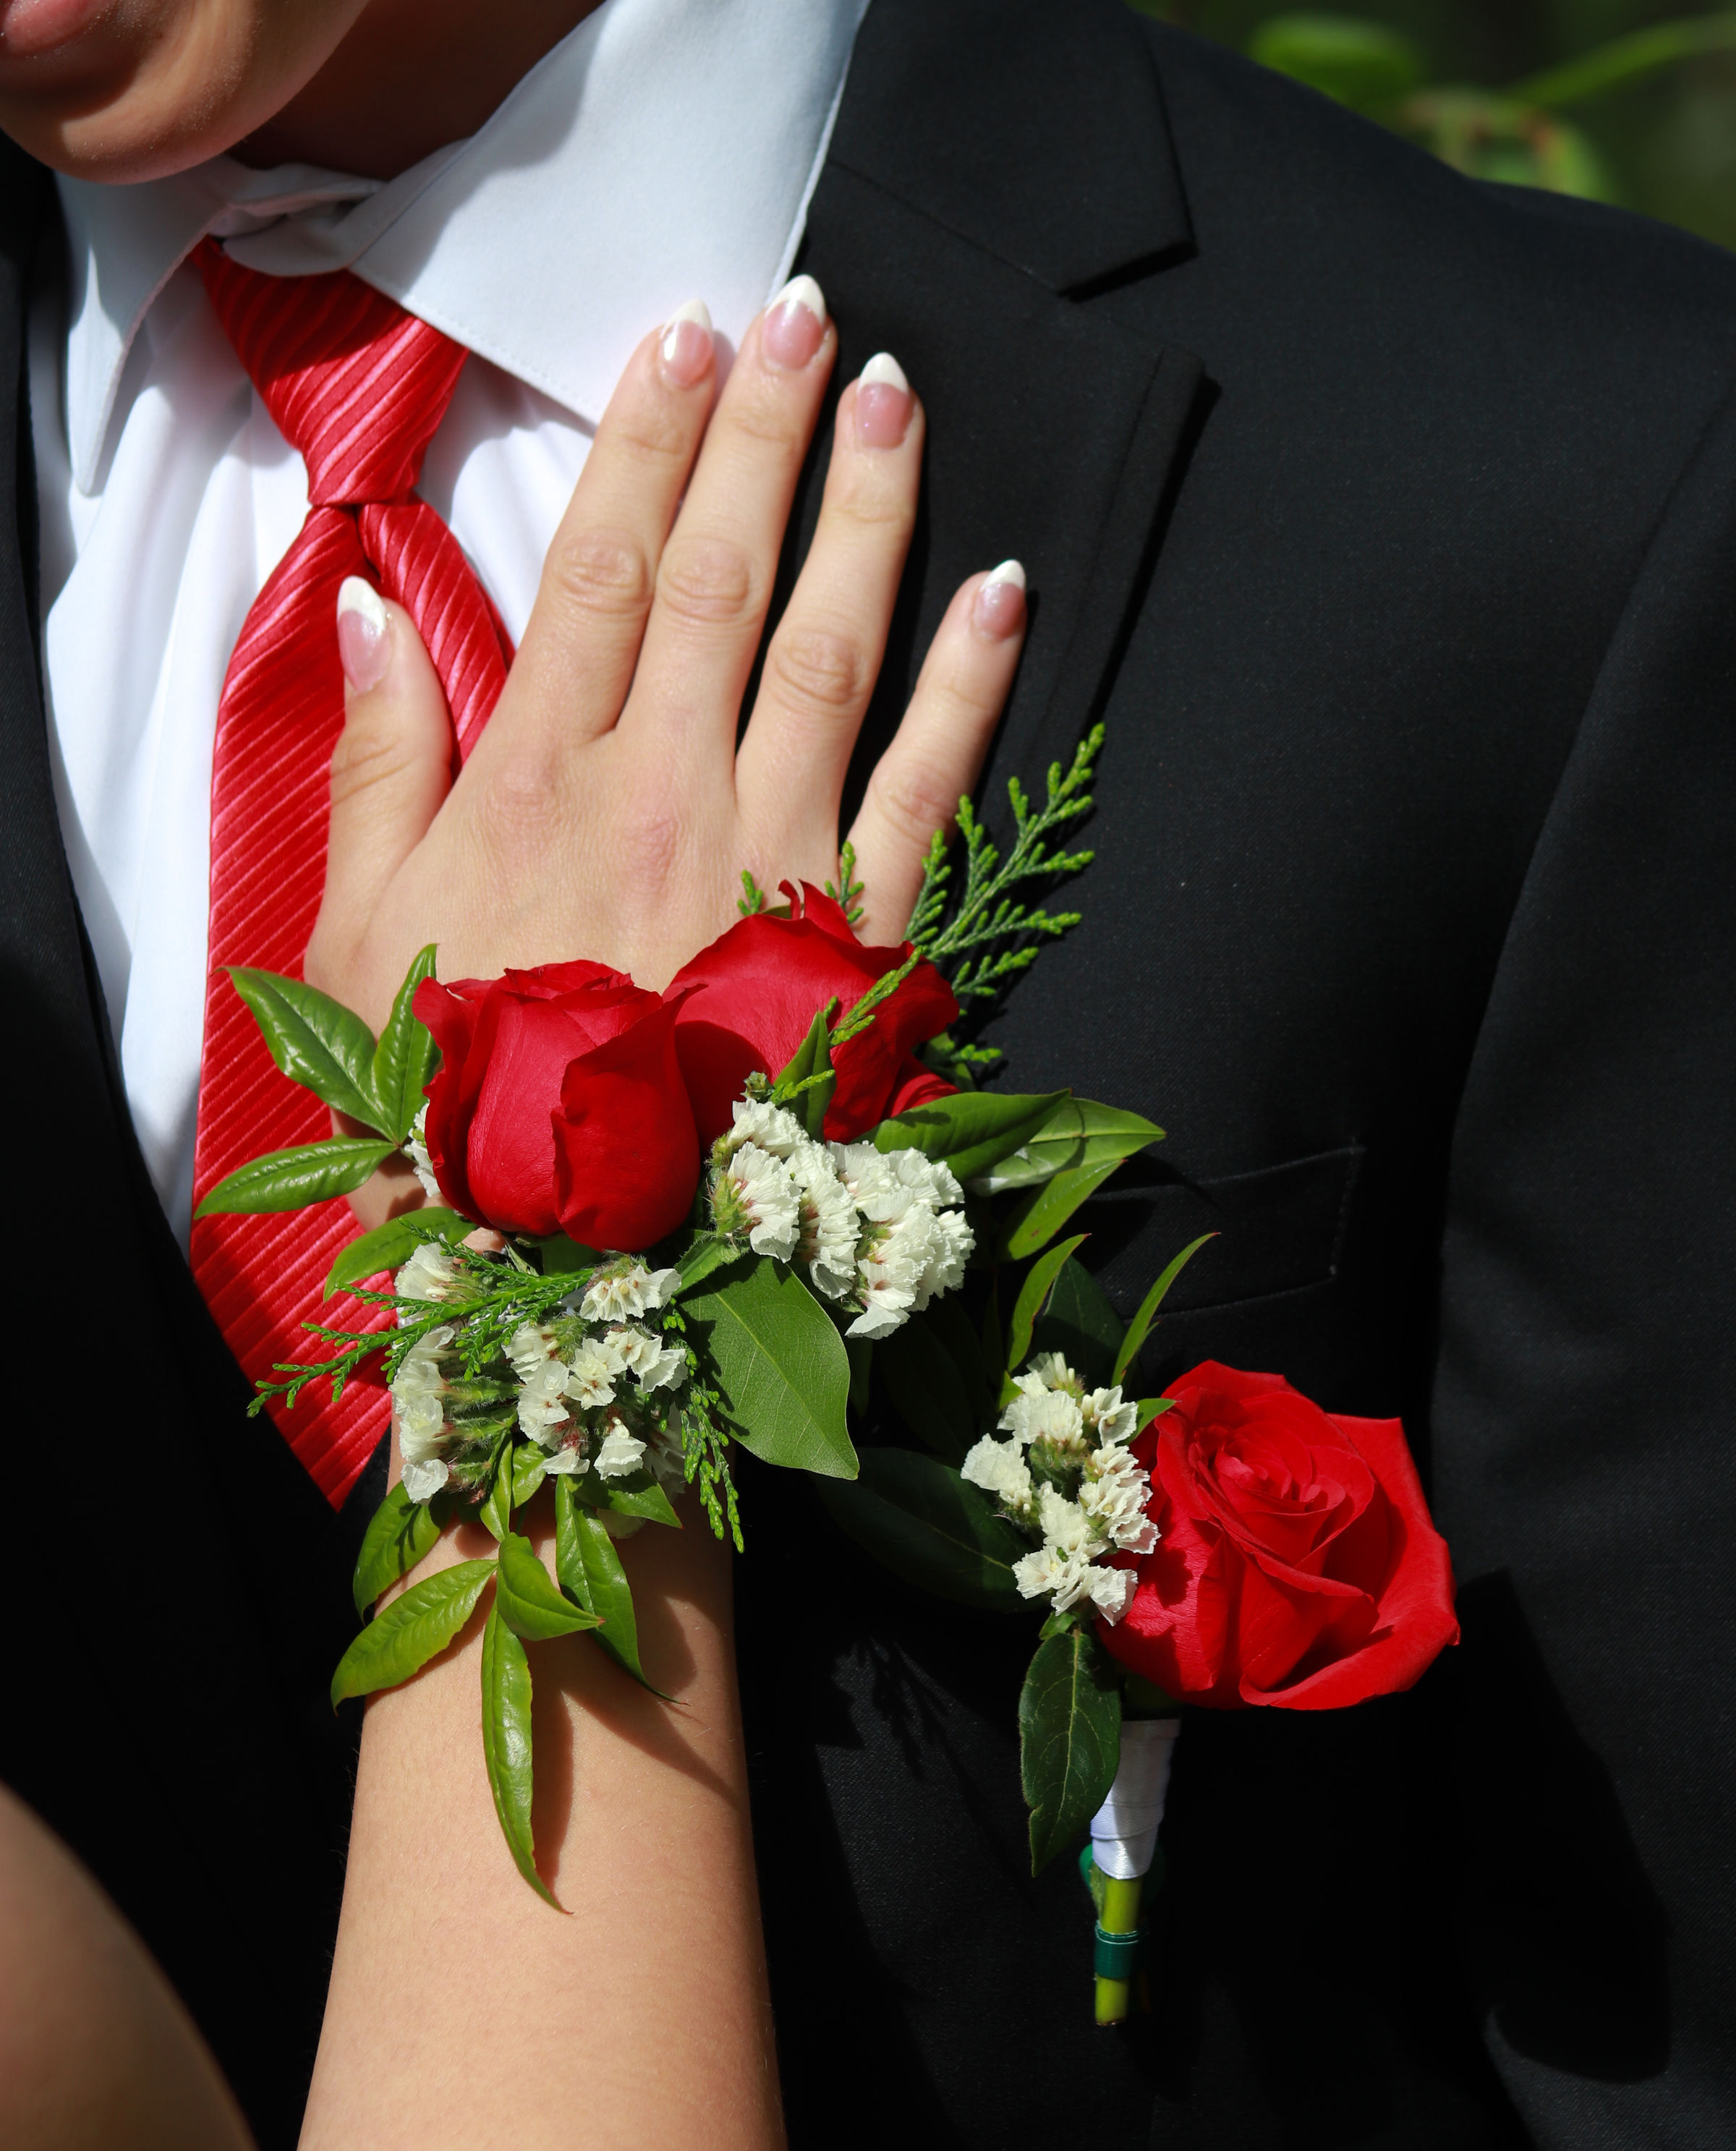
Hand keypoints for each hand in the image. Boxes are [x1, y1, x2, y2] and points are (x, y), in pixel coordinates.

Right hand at [305, 278, 1026, 1035]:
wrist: (568, 1244)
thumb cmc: (461, 1088)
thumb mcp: (368, 927)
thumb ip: (380, 761)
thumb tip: (368, 609)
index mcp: (541, 782)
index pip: (602, 569)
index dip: (647, 443)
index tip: (685, 341)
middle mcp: (662, 793)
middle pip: (723, 576)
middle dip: (765, 434)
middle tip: (806, 316)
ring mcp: (768, 857)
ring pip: (828, 646)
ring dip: (867, 511)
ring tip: (896, 395)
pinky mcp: (854, 932)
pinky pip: (928, 785)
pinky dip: (970, 683)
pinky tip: (1003, 588)